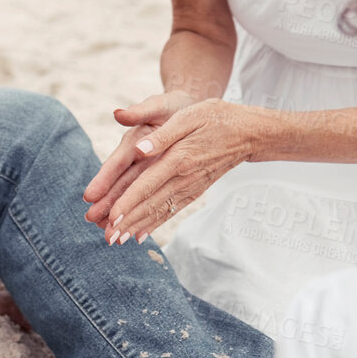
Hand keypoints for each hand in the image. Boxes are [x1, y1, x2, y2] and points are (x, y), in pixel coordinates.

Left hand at [84, 98, 256, 242]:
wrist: (248, 132)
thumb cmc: (215, 118)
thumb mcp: (188, 117)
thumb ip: (162, 135)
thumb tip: (139, 149)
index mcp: (177, 158)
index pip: (147, 184)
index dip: (128, 202)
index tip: (112, 217)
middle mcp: (183, 177)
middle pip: (150, 204)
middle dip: (127, 222)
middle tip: (107, 238)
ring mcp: (190, 186)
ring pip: (160, 210)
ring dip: (138, 226)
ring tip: (118, 240)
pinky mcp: (195, 190)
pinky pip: (172, 210)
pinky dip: (156, 223)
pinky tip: (142, 234)